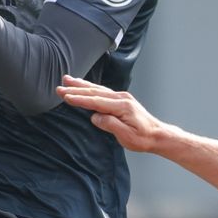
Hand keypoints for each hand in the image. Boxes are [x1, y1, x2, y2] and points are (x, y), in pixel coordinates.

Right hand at [57, 75, 172, 151]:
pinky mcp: (121, 100)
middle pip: (94, 92)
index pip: (96, 101)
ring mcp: (122, 97)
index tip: (65, 96)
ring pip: (97, 89)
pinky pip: (102, 91)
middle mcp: (121, 98)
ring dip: (81, 85)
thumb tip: (95, 117)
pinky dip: (91, 88)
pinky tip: (84, 85)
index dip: (79, 99)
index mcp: (122, 106)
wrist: (158, 135)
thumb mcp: (126, 136)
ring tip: (67, 79)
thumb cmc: (143, 138)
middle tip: (59, 87)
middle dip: (75, 89)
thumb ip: (110, 124)